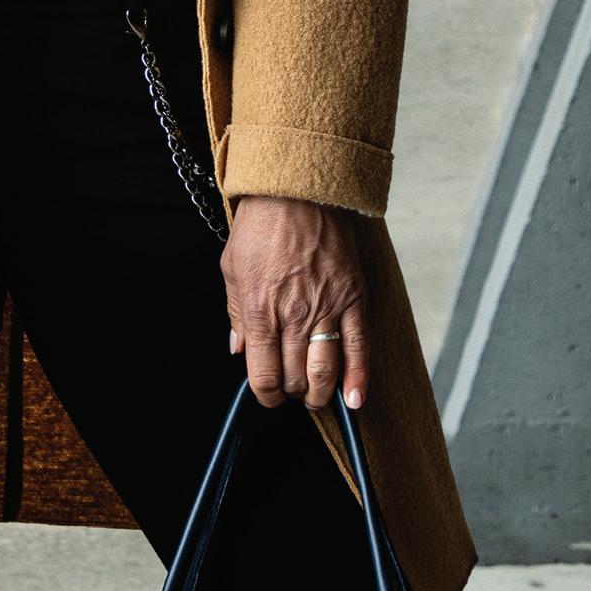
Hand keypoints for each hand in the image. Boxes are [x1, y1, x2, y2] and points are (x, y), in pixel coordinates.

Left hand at [220, 195, 367, 412]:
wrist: (296, 192)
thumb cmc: (260, 227)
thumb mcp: (231, 270)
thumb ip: (235, 315)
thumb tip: (239, 350)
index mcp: (259, 312)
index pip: (263, 376)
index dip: (265, 395)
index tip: (267, 395)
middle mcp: (293, 317)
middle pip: (294, 379)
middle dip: (291, 393)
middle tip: (291, 389)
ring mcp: (326, 309)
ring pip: (325, 371)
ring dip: (320, 394)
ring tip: (316, 397)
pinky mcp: (352, 298)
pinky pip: (359, 347)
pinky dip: (358, 378)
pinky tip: (353, 398)